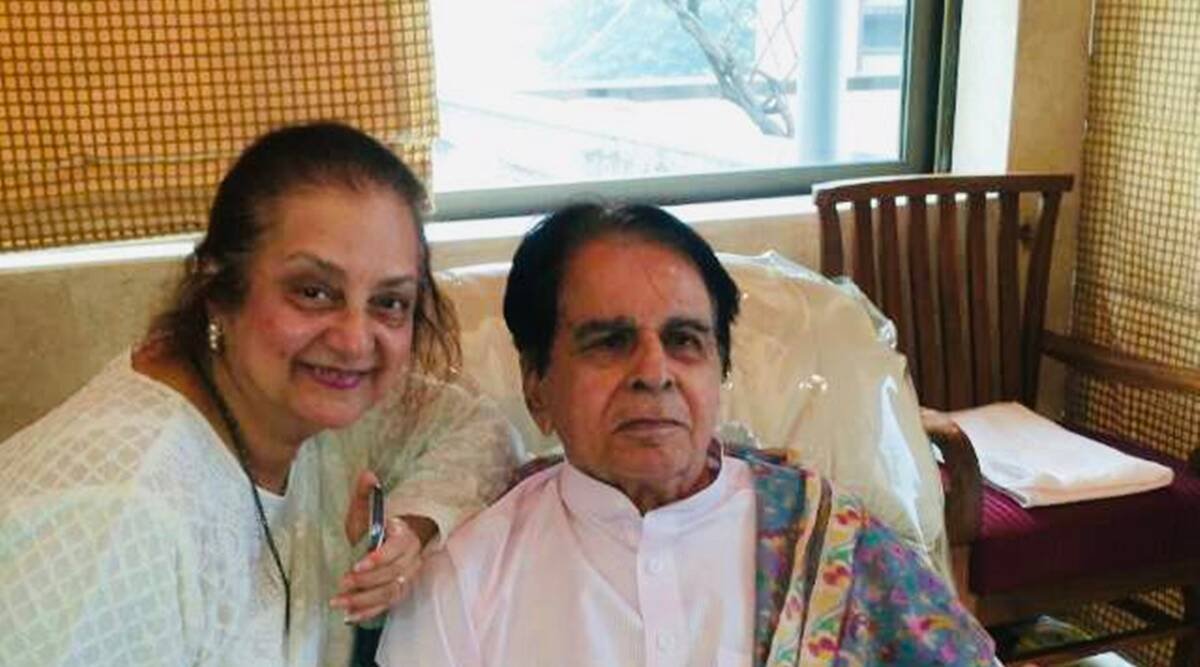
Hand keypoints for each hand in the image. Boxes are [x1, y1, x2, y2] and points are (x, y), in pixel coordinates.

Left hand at [331, 471, 423, 622]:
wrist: (401, 535)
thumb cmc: (380, 522)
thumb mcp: (369, 507)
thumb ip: (365, 493)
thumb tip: (367, 475)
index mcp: (404, 536)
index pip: (395, 550)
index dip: (378, 559)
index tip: (357, 565)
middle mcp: (411, 558)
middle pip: (392, 575)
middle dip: (366, 582)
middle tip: (342, 583)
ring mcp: (407, 576)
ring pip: (390, 593)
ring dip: (365, 600)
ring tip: (340, 602)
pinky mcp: (400, 590)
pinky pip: (388, 605)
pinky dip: (369, 612)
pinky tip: (350, 616)